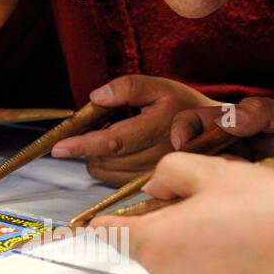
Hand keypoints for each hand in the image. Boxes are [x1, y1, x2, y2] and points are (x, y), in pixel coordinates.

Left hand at [51, 75, 214, 182]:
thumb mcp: (158, 86)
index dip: (84, 145)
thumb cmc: (181, 106)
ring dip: (97, 157)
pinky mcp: (152, 187)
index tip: (58, 147)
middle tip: (95, 128)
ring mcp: (156, 175)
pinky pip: (115, 181)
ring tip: (112, 137)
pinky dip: (107, 167)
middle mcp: (159, 156)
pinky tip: (118, 152)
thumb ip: (128, 87)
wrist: (214, 134)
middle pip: (106, 160)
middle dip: (88, 147)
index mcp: (159, 127)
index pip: (114, 141)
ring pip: (108, 173)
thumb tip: (96, 97)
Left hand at [91, 153, 273, 273]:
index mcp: (155, 242)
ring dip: (194, 241)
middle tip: (208, 201)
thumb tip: (157, 186)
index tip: (100, 215)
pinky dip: (216, 264)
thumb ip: (171, 171)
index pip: (110, 231)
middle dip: (167, 221)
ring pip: (179, 262)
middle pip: (150, 244)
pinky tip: (250, 247)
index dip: (108, 217)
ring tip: (238, 223)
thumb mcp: (216, 170)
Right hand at [168, 96, 273, 198]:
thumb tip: (228, 119)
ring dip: (199, 188)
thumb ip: (262, 111)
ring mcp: (230, 181)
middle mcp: (222, 153)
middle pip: (185, 156)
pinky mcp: (238, 206)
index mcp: (229, 128)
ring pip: (195, 183)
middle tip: (198, 171)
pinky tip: (228, 209)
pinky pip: (215, 207)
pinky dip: (213, 208)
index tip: (184, 142)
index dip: (182, 130)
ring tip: (220, 191)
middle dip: (183, 164)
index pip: (192, 123)